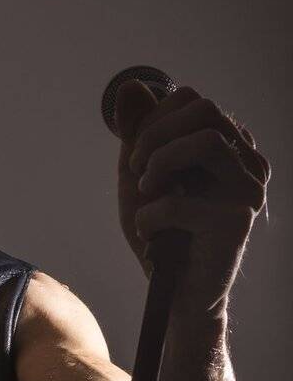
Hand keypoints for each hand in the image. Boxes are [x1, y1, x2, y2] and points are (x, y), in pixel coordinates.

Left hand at [114, 80, 270, 309]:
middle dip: (155, 135)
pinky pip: (179, 201)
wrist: (177, 295)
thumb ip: (137, 132)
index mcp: (231, 147)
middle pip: (204, 110)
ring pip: (205, 141)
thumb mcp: (139, 175)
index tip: (137, 155)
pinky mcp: (237, 223)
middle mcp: (248, 164)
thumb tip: (131, 85)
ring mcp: (248, 192)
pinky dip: (149, 217)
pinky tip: (151, 235)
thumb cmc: (161, 233)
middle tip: (137, 171)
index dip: (155, 119)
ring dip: (158, 163)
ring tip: (146, 193)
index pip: (193, 101)